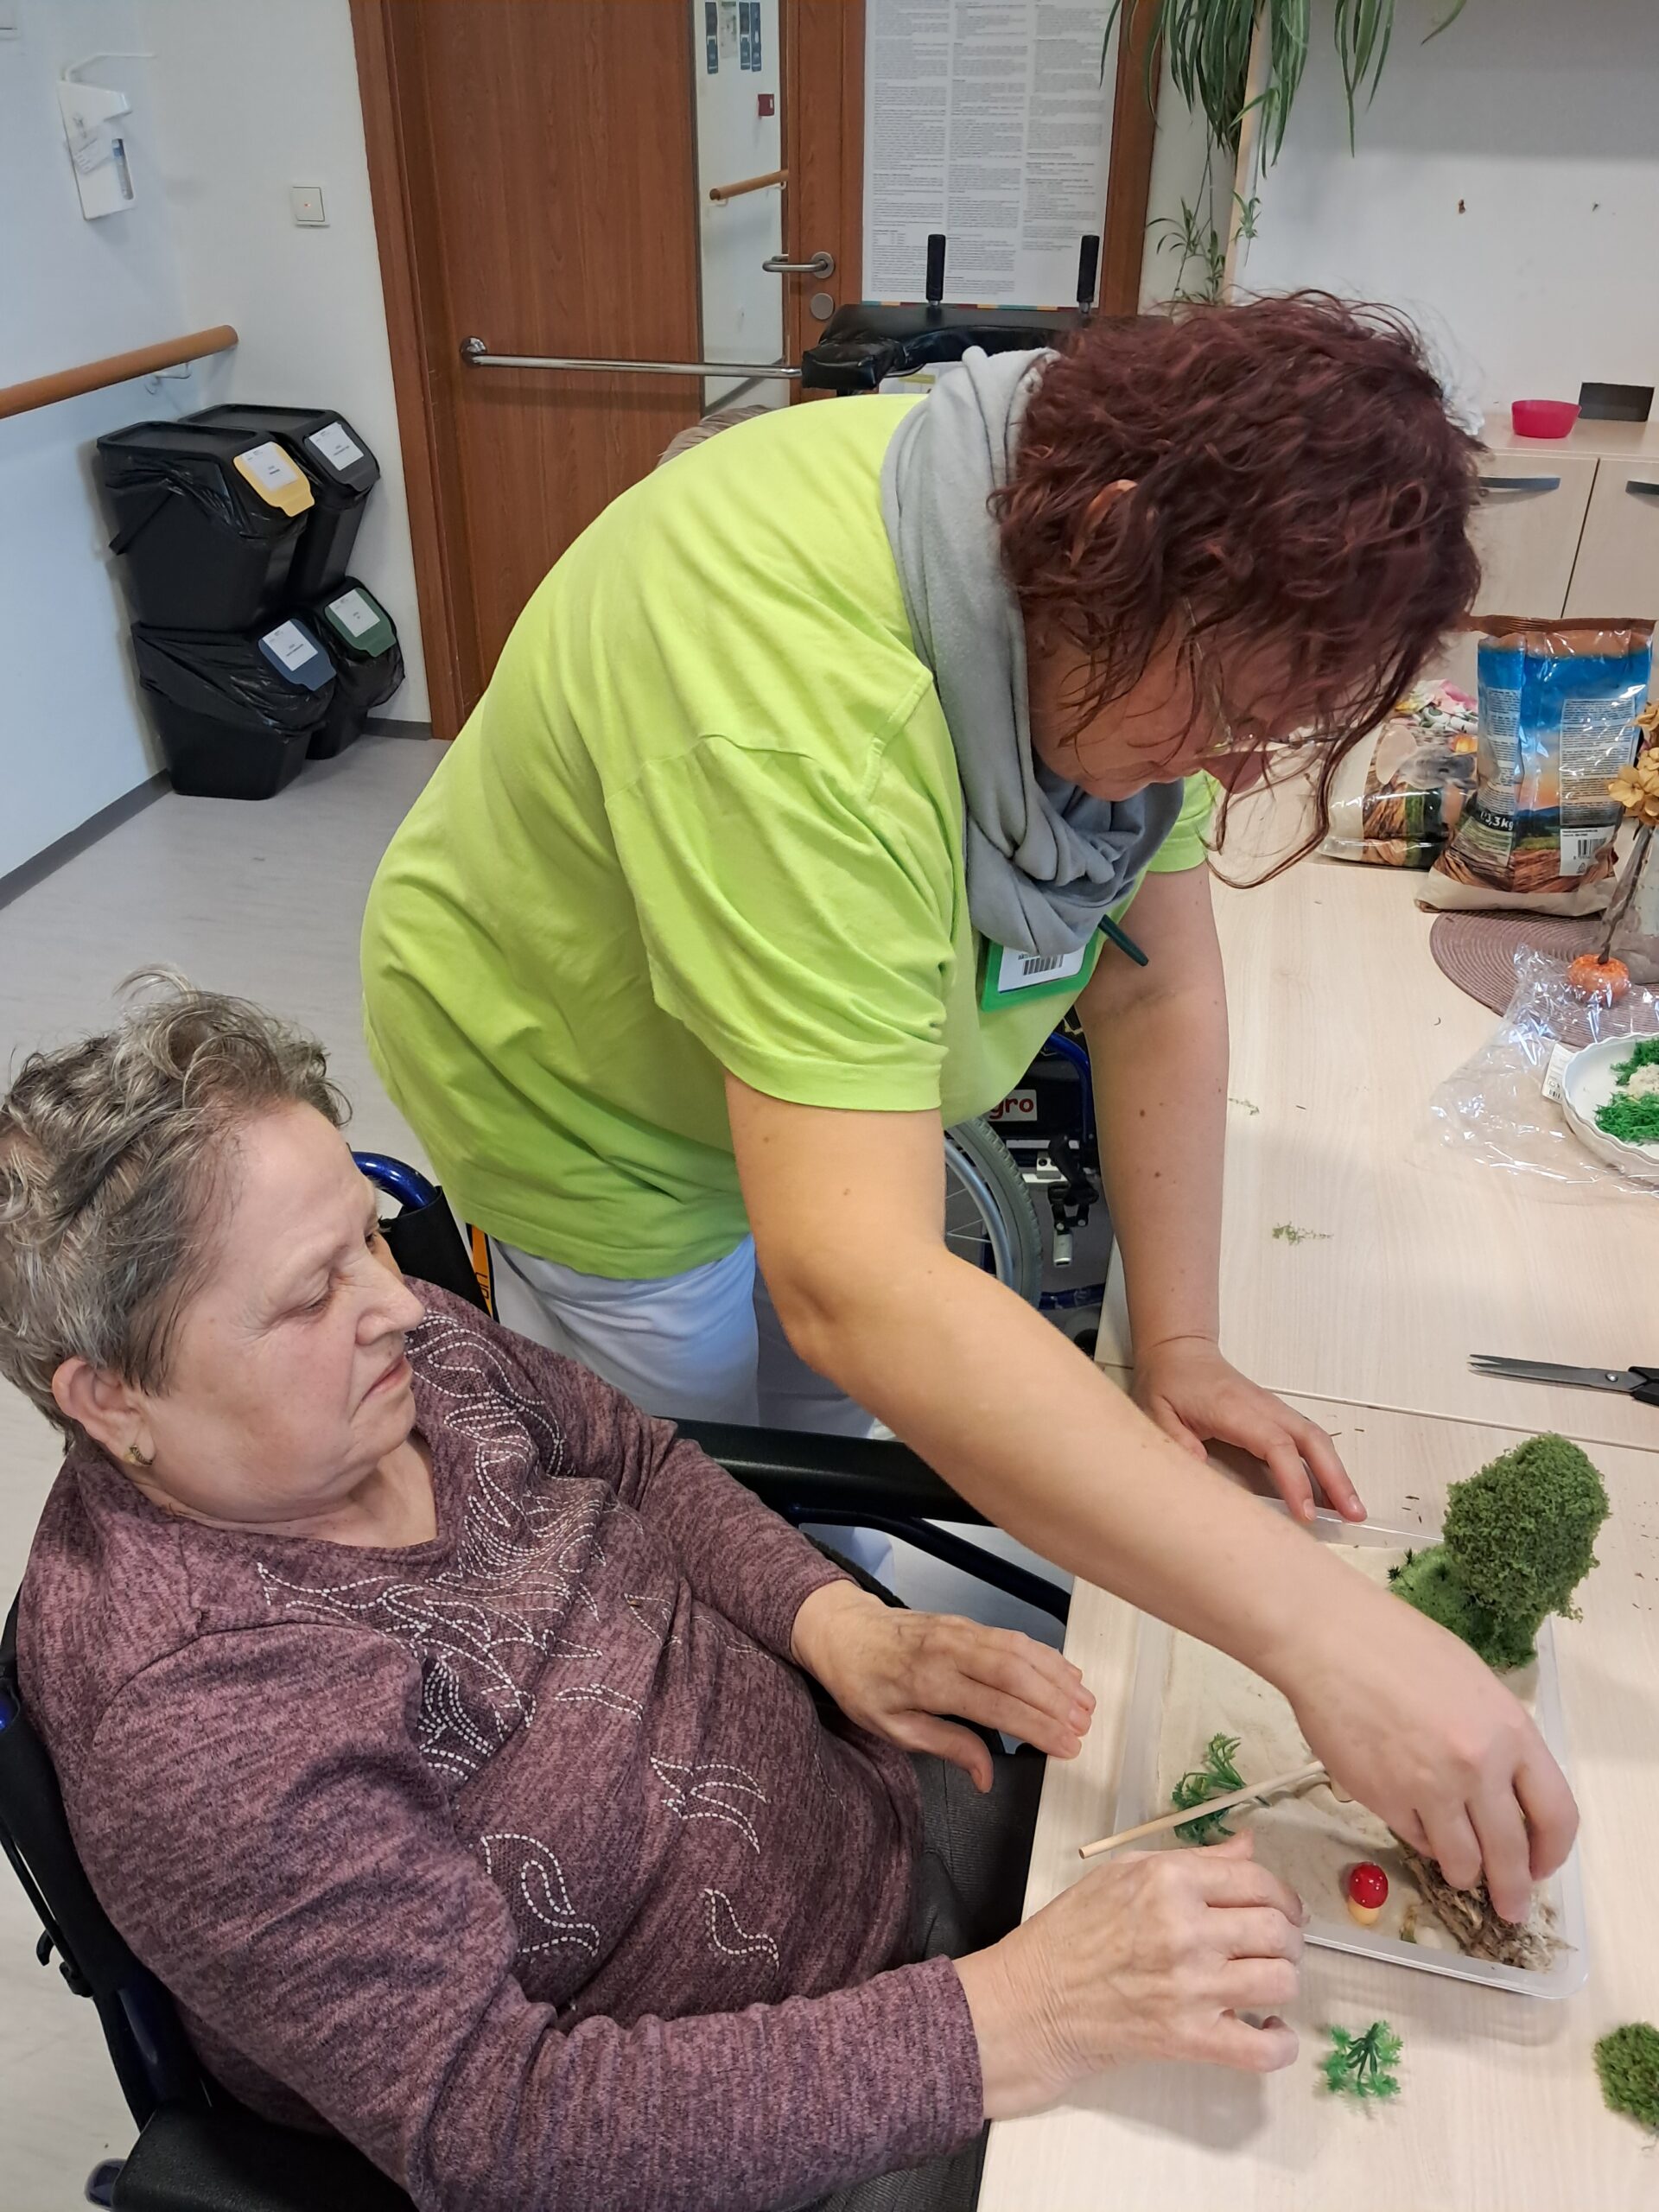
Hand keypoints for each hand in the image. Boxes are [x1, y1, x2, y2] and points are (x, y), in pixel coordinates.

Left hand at [789, 1581, 1093, 1789]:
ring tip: (1085, 1704)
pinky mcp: (966, 1622)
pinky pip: (1012, 1637)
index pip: (996, 1707)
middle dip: (1056, 1701)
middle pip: (1016, 1673)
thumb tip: (985, 1777)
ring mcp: (961, 1631)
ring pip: (1020, 1650)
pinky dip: (1043, 1654)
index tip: (1067, 1747)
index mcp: (929, 1683)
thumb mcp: (891, 1727)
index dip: (1037, 1728)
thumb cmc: (862, 1683)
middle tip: (1086, 1728)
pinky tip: (1064, 1672)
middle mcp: (950, 1651)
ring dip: (1057, 1676)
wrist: (842, 1629)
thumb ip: (945, 1746)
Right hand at [956, 1833, 1303, 2116]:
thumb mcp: (1124, 1872)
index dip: (1282, 1895)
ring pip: (1281, 1981)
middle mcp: (1186, 1931)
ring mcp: (1192, 1989)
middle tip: (1275, 1943)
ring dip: (1283, 1979)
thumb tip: (1248, 1846)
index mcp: (1169, 1881)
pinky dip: (1280, 2042)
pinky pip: (1263, 2050)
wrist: (1037, 1999)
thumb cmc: (1075, 1929)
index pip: (1258, 1881)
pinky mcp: (1191, 2040)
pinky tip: (1268, 2028)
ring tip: (1265, 1979)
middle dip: (1288, 1936)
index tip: (1282, 1908)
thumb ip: (1193, 1859)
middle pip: (1278, 1931)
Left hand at [1133, 1335, 1365, 1523]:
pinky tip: (1332, 1493)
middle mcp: (1264, 1408)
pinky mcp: (1275, 1415)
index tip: (1306, 1514)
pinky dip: (1326, 1464)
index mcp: (1236, 1410)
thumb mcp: (1157, 1412)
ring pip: (1317, 1439)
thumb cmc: (1168, 1383)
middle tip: (1354, 1515)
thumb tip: (1201, 1476)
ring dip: (1338, 1473)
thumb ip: (1177, 1443)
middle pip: (1312, 1440)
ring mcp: (1274, 1410)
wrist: (1180, 1351)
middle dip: (1336, 1478)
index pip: (1276, 1445)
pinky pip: (1307, 1440)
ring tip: (1354, 1511)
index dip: (1294, 1479)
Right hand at [1275, 1575, 1577, 1925]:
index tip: (1541, 1868)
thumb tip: (1504, 1787)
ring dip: (1463, 1872)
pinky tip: (1415, 1821)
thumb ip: (1496, 1736)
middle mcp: (1480, 1767)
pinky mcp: (1386, 1802)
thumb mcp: (1470, 1682)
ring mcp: (1432, 1788)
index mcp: (1511, 1731)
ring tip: (1458, 1870)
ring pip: (1463, 1862)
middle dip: (1512, 1891)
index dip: (1553, 1852)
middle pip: (1512, 1855)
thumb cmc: (1396, 1645)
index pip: (1557, 1814)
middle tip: (1510, 1907)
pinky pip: (1417, 1841)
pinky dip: (1422, 1841)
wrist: (1328, 1639)